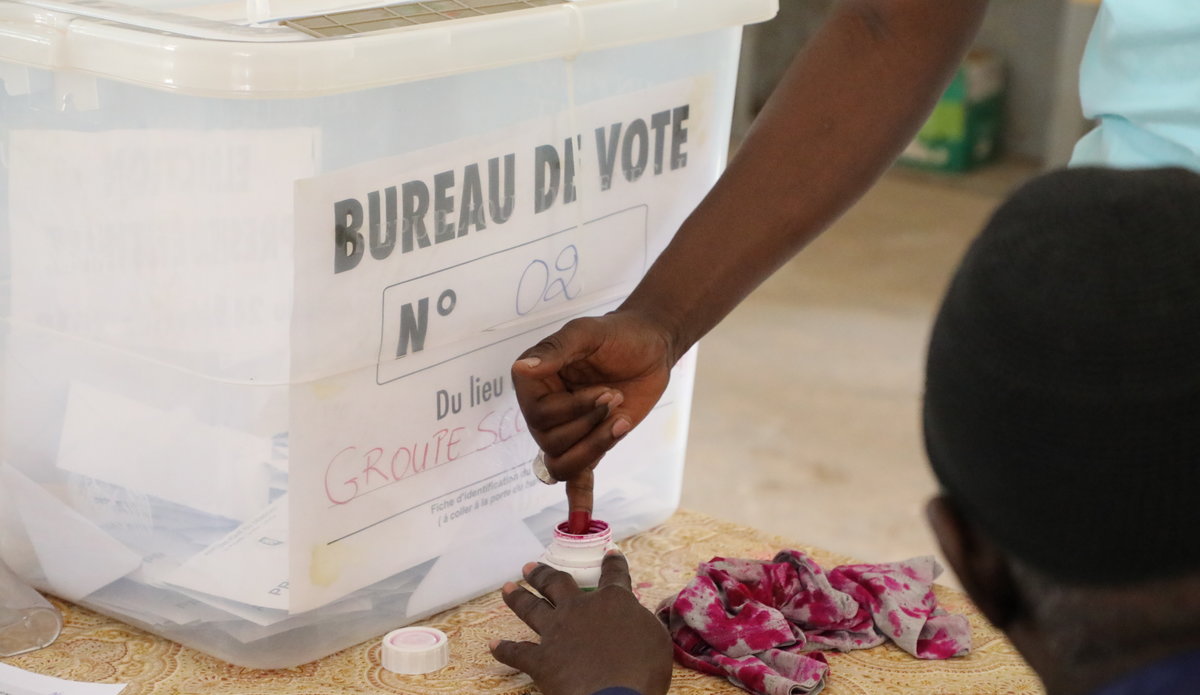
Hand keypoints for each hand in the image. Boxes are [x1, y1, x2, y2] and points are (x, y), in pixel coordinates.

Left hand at [490, 553, 672, 694]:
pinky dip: (503, 650)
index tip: (610, 553)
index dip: (613, 563)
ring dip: (518, 597)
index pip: (614, 575)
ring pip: (532, 608)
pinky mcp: (540, 659)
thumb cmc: (643, 671)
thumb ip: (641, 623)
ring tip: (508, 587)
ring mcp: (556, 632)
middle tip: (529, 566)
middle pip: (558, 583)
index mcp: (613, 601)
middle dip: (544, 573)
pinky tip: (493, 645)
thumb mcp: (656, 640)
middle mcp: (580, 609)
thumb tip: (634, 617)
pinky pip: (516, 652)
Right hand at [511, 309, 675, 514]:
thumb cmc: (617, 334)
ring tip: (620, 421)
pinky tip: (580, 521)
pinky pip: (577, 478)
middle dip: (588, 424)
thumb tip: (524, 368)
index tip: (605, 391)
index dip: (573, 410)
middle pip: (550, 441)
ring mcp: (567, 430)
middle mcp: (542, 410)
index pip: (539, 415)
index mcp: (534, 382)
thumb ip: (557, 350)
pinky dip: (578, 500)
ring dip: (595, 446)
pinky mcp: (591, 443)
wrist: (651, 346)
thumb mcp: (587, 333)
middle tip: (616, 397)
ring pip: (563, 463)